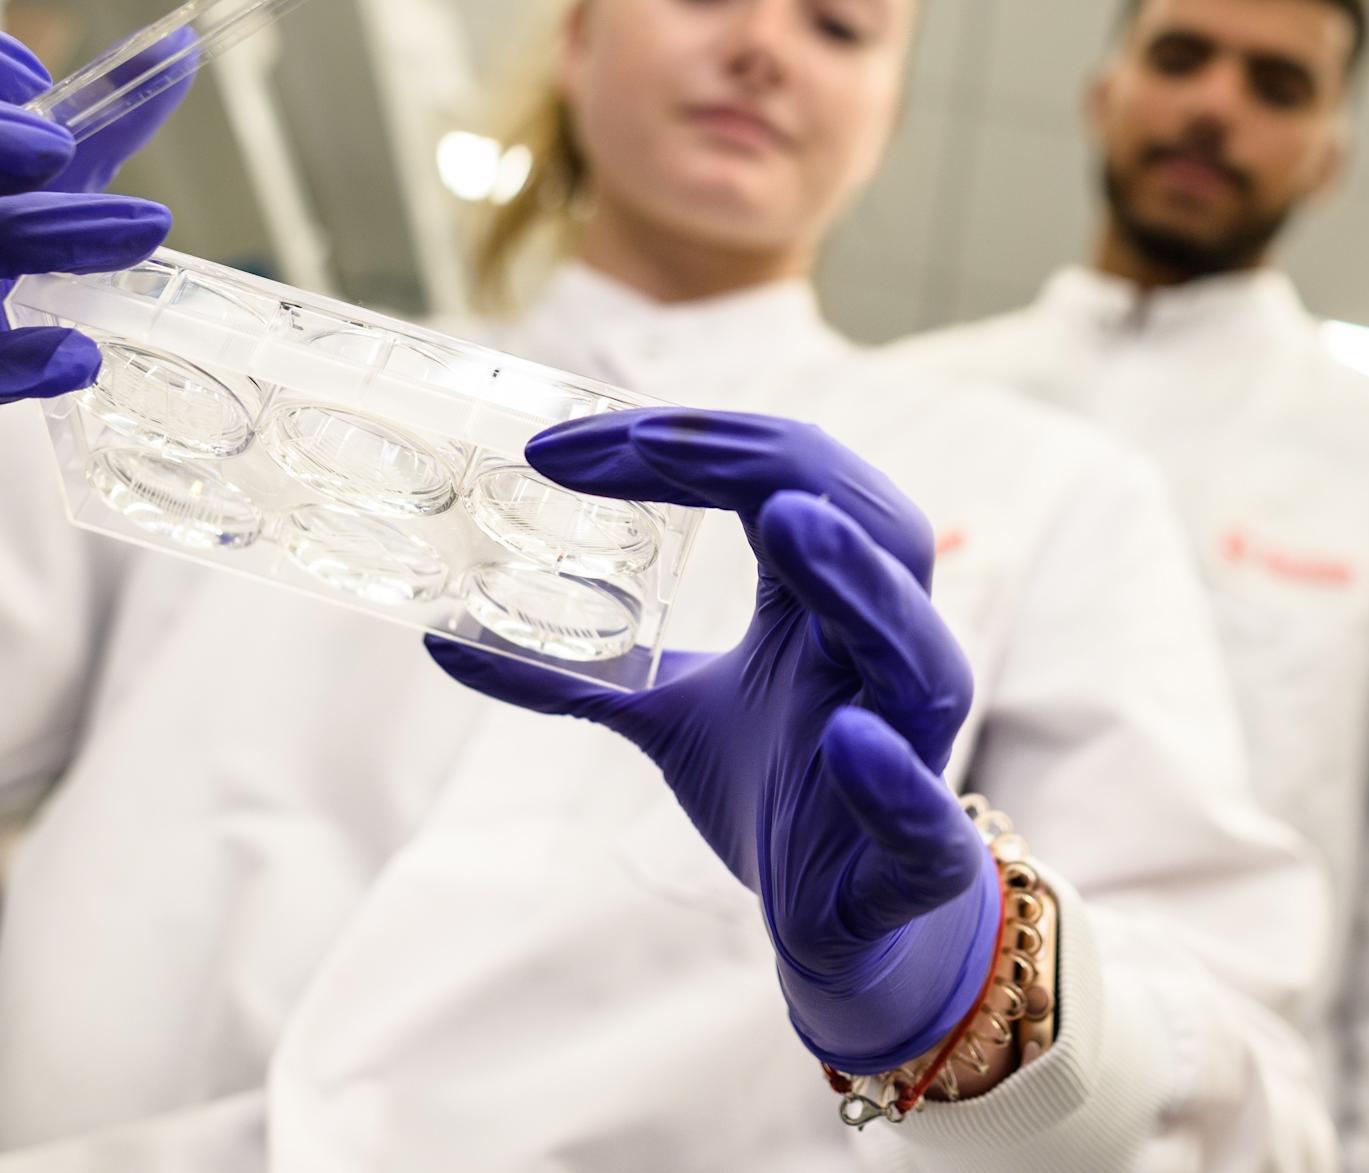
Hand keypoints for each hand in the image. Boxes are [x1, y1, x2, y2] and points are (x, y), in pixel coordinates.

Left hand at [428, 409, 1000, 1071]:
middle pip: (865, 518)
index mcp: (829, 597)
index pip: (774, 477)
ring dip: (854, 579)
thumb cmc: (781, 787)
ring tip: (788, 524)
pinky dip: (888, 772)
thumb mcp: (666, 717)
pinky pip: (923, 809)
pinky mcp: (920, 854)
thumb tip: (445, 639)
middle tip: (655, 444)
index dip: (675, 446)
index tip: (547, 454)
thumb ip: (573, 674)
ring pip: (912, 644)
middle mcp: (884, 648)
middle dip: (768, 466)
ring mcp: (910, 746)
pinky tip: (848, 738)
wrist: (848, 924)